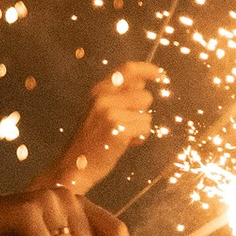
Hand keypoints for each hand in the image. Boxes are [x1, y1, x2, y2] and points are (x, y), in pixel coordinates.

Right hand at [55, 61, 162, 190]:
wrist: (75, 165)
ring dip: (140, 127)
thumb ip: (119, 96)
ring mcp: (110, 113)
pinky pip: (145, 129)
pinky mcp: (118, 129)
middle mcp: (103, 97)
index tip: (161, 74)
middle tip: (125, 125)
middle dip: (142, 112)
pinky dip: (139, 139)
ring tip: (122, 136)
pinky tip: (123, 144)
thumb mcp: (101, 111)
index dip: (147, 70)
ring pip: (147, 116)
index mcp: (99, 90)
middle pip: (145, 96)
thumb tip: (142, 82)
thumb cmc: (93, 139)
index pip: (127, 70)